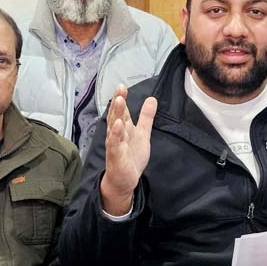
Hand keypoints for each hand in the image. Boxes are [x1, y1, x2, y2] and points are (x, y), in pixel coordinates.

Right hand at [100, 84, 157, 215]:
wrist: (124, 180)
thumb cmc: (131, 156)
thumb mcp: (142, 134)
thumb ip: (146, 117)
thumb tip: (152, 99)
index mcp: (123, 128)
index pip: (122, 111)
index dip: (121, 98)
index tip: (122, 86)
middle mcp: (117, 134)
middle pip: (116, 115)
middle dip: (118, 102)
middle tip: (120, 88)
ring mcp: (115, 144)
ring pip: (114, 127)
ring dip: (116, 114)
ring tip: (119, 100)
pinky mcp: (116, 156)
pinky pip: (115, 144)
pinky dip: (116, 134)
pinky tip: (118, 125)